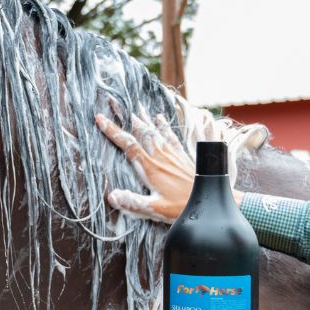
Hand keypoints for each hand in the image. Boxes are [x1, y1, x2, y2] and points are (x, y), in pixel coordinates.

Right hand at [95, 101, 197, 222]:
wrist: (209, 199)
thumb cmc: (182, 207)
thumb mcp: (156, 209)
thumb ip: (133, 202)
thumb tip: (112, 196)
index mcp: (151, 167)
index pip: (128, 145)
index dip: (113, 131)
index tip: (100, 118)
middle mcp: (160, 156)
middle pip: (140, 131)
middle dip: (126, 116)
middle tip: (114, 101)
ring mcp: (172, 154)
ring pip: (154, 130)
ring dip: (143, 117)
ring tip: (134, 105)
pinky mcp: (182, 155)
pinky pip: (171, 135)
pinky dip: (163, 125)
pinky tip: (160, 118)